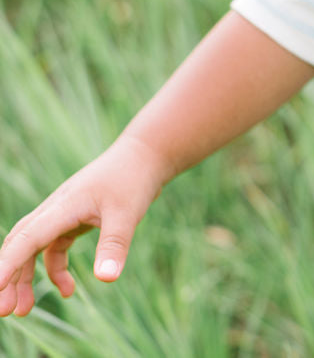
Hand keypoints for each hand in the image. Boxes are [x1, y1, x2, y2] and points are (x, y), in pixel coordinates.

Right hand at [0, 136, 167, 316]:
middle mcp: (56, 209)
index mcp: (63, 206)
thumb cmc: (134, 181)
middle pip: (20, 244)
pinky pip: (54, 247)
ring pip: (33, 248)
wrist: (145, 157)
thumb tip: (106, 279)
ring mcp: (63, 214)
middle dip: (8, 276)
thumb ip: (114, 245)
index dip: (7, 264)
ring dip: (26, 277)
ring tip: (24, 310)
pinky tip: (68, 289)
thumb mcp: (127, 214)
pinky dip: (55, 268)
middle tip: (6, 311)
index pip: (26, 237)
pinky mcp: (74, 219)